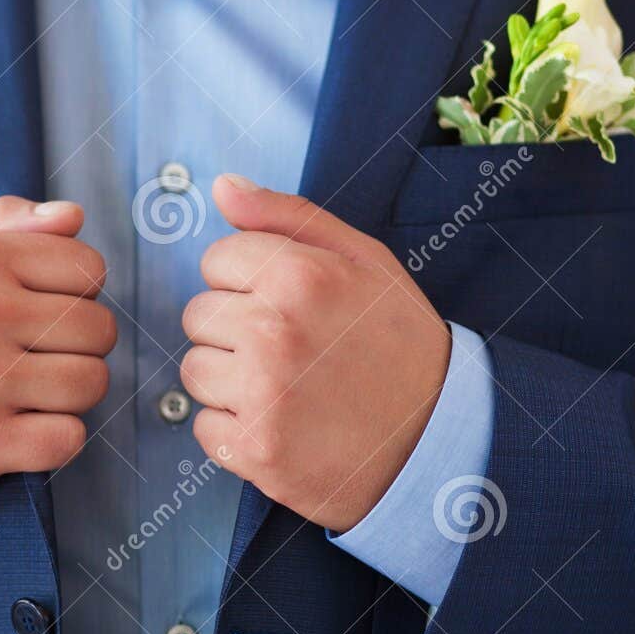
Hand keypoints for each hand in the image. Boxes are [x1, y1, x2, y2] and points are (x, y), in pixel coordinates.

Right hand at [0, 196, 115, 514]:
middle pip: (99, 328)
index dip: (74, 294)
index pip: (88, 267)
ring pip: (92, 382)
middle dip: (79, 349)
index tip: (37, 314)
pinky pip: (70, 438)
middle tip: (33, 360)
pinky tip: (17, 432)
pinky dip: (53, 442)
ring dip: (69, 397)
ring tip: (26, 395)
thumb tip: (72, 214)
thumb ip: (4, 226)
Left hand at [180, 174, 450, 532]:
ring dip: (229, 380)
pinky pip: (205, 427)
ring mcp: (262, 394)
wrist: (439, 436)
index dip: (248, 281)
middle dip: (234, 329)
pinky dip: (236, 430)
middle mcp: (273, 332)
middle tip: (291, 349)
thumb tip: (223, 186)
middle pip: (198, 315)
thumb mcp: (364, 260)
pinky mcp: (255, 448)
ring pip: (195, 371)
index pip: (215, 260)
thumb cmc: (399, 343)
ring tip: (285, 386)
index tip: (286, 303)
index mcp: (300, 277)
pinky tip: (281, 424)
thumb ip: (287, 216)